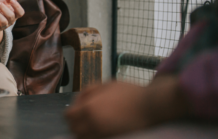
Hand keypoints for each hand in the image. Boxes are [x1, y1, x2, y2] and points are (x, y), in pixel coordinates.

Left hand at [65, 77, 189, 138]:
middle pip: (74, 129)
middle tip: (83, 118)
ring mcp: (103, 134)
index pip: (68, 116)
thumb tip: (77, 101)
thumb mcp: (105, 85)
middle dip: (75, 124)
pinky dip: (93, 136)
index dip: (71, 113)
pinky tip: (99, 130)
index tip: (78, 110)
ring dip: (83, 132)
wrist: (150, 106)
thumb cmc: (128, 92)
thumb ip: (88, 92)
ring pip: (83, 138)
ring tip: (91, 125)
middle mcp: (93, 124)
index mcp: (89, 108)